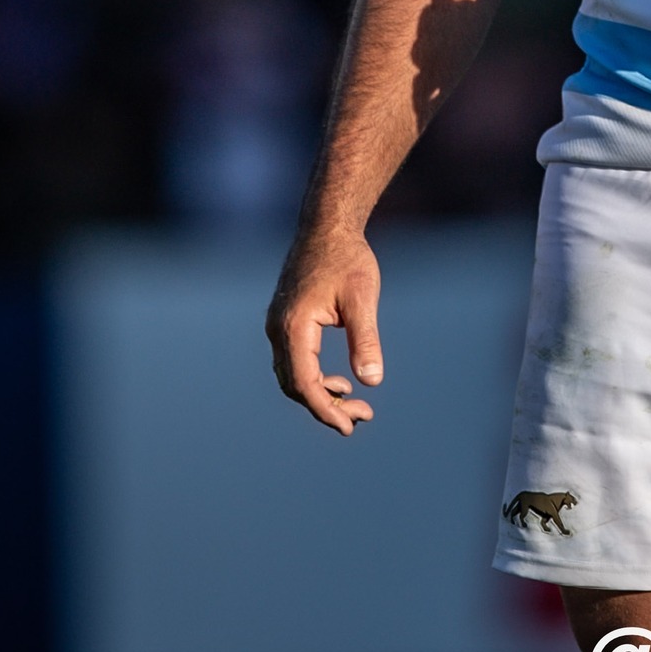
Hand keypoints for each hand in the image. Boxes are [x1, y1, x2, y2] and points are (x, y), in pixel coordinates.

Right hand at [267, 228, 382, 434]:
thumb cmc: (348, 259)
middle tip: (362, 418)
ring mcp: (278, 326)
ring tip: (355, 404)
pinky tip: (340, 380)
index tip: (351, 426)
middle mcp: (278, 330)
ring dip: (320, 394)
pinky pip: (294, 361)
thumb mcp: (362, 299)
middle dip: (327, 406)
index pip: (305, 384)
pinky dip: (314, 377)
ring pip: (293, 375)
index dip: (326, 410)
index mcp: (294, 327)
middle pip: (296, 385)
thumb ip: (365, 340)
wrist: (327, 226)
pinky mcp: (285, 321)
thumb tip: (372, 382)